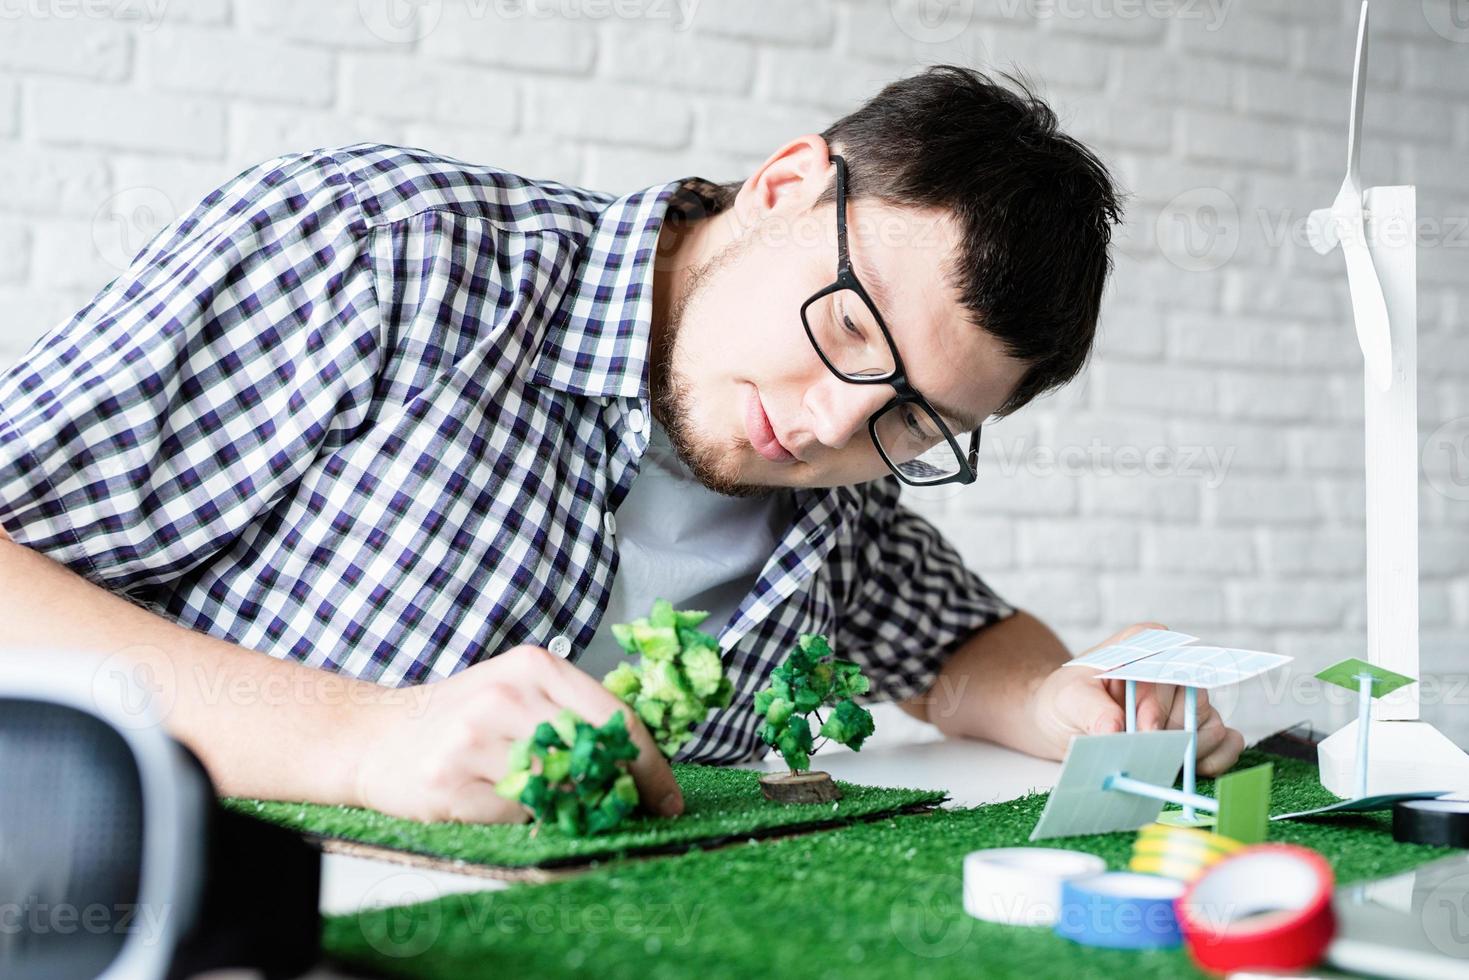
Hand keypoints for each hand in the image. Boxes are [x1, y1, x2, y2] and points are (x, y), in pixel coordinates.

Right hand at [348, 645, 683, 823]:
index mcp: (532, 667)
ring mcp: (473, 740)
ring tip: (551, 801)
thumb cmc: (459, 716)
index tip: (668, 796)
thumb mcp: (516, 690)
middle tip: (631, 811)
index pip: (613, 717)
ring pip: (556, 789)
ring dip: (566, 805)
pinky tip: (499, 802)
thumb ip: (570, 712)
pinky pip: (516, 815)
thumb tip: (638, 759)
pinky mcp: (449, 783)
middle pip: (592, 756)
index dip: (649, 763)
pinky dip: (521, 818)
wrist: (376, 736)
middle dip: (620, 791)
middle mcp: (505, 698)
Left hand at [1029, 622, 1244, 776]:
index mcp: (1144, 644)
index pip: (1166, 666)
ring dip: (1190, 751)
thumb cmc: (1067, 700)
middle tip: (1146, 754)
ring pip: (1212, 724)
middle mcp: (1174, 666)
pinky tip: (1191, 770)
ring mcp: (1190, 699)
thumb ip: (1093, 710)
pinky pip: (1228, 741)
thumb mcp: (1068, 698)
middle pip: (1193, 701)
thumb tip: (1117, 731)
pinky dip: (1215, 759)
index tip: (1143, 731)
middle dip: (1169, 734)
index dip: (1155, 703)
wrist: (1065, 720)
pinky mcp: (1200, 728)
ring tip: (1159, 763)